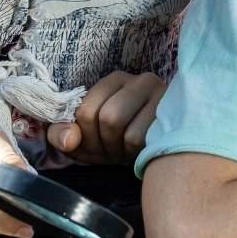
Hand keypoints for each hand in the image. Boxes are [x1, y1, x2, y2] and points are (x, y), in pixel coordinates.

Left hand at [48, 70, 165, 164]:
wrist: (159, 157)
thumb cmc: (116, 144)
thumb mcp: (83, 140)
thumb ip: (62, 134)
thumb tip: (68, 139)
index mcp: (116, 80)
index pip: (85, 110)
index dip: (84, 136)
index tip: (94, 143)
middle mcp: (142, 80)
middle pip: (108, 117)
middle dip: (103, 144)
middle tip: (111, 152)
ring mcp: (163, 95)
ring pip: (124, 128)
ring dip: (118, 150)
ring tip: (125, 152)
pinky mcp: (175, 114)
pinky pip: (140, 139)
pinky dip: (134, 154)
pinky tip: (141, 152)